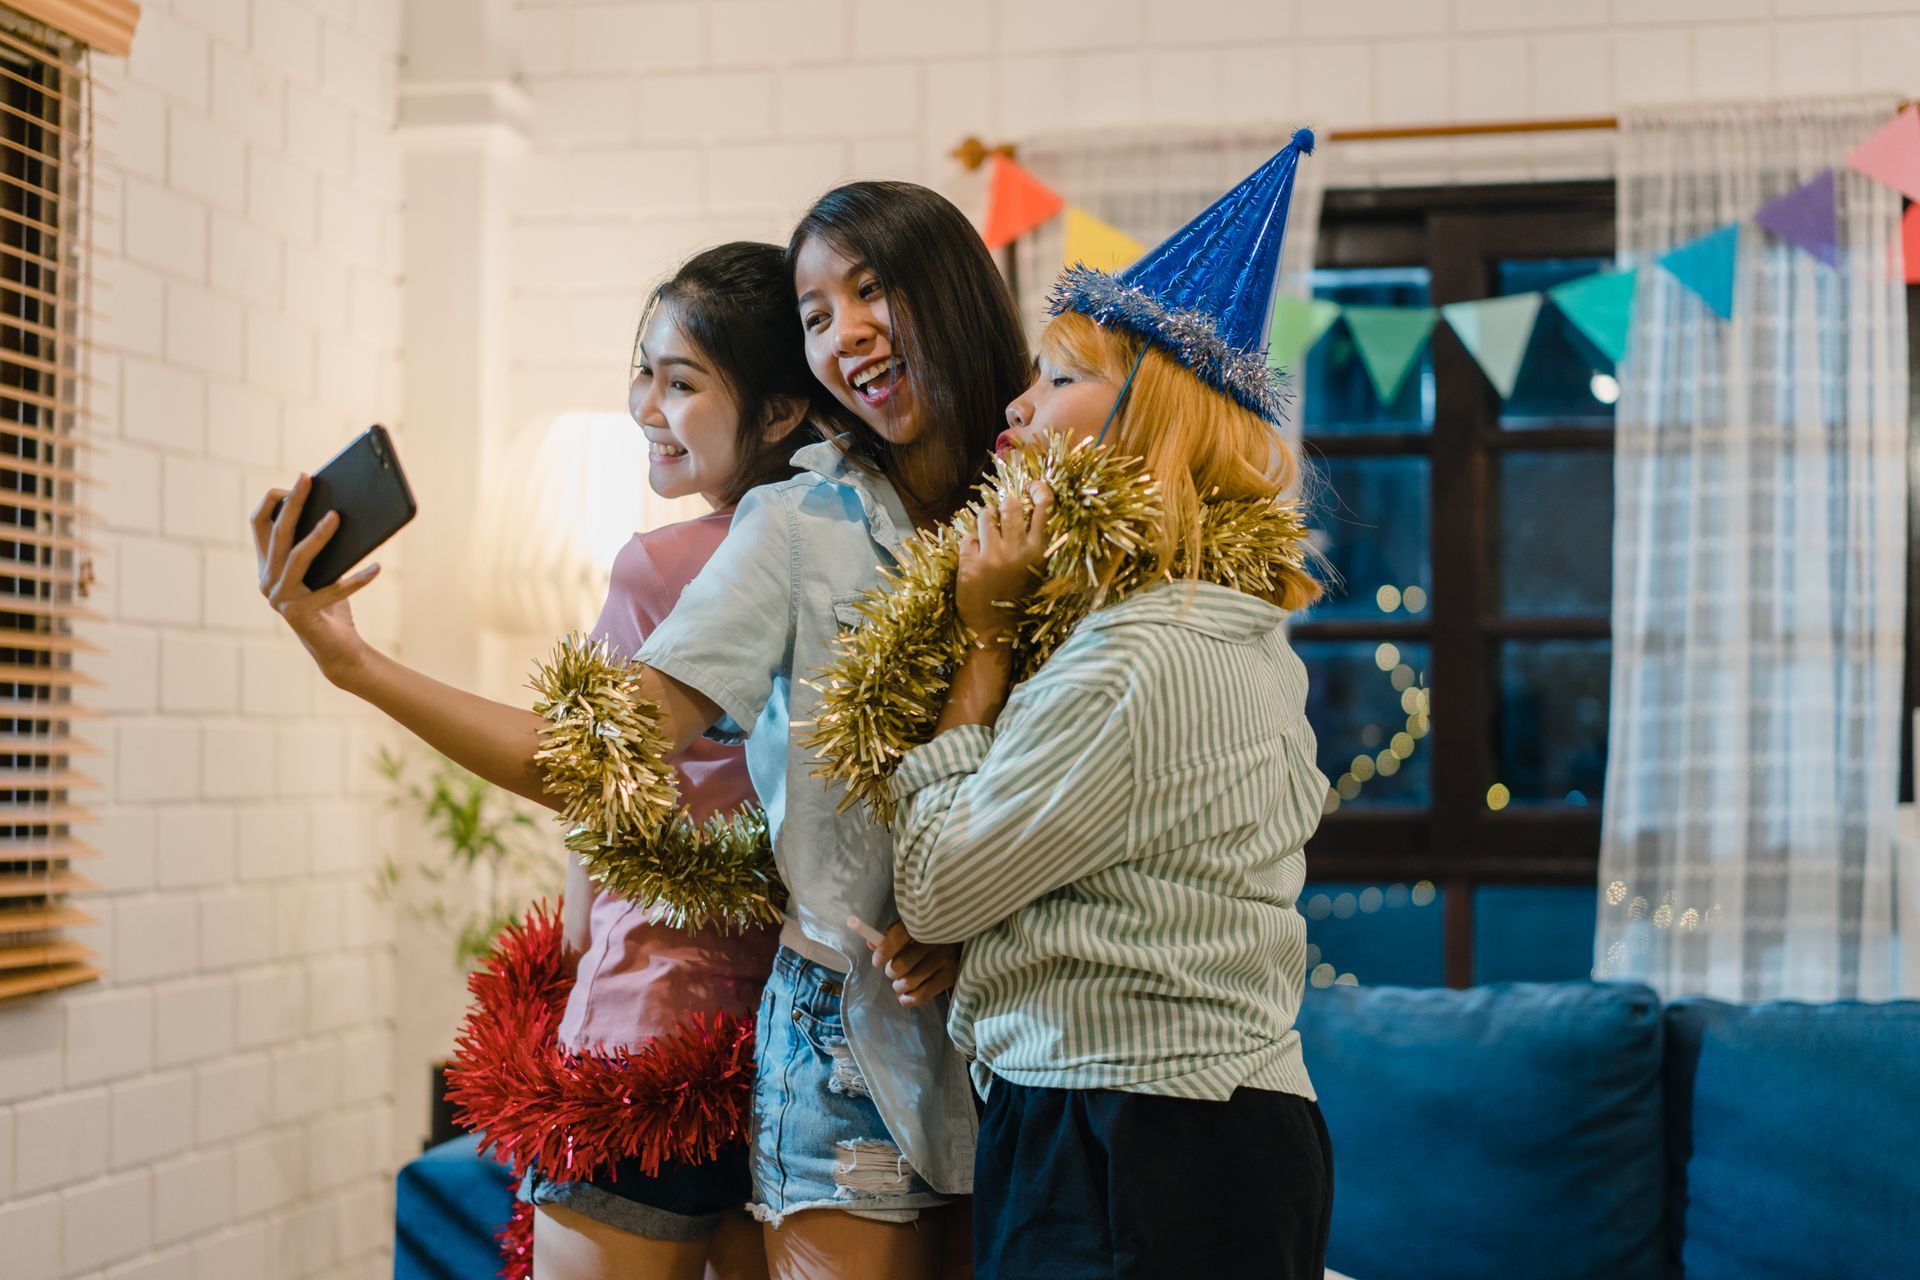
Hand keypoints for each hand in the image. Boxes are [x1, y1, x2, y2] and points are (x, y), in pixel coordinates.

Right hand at [251, 474, 381, 687]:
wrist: (336, 649)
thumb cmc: (331, 605)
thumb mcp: (323, 570)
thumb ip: (320, 546)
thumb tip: (338, 509)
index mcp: (268, 565)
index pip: (259, 524)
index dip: (274, 501)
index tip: (297, 481)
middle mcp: (267, 580)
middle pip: (278, 533)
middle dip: (293, 504)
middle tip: (307, 480)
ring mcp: (280, 598)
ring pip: (297, 557)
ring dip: (318, 536)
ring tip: (337, 517)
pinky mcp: (299, 614)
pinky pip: (332, 591)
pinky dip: (356, 579)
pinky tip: (376, 568)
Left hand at [870, 922, 959, 1008]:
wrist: (963, 941)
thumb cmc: (932, 934)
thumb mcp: (914, 928)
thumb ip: (892, 935)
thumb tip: (871, 944)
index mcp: (923, 925)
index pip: (898, 937)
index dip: (883, 951)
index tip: (877, 961)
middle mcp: (934, 942)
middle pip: (900, 965)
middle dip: (891, 972)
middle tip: (893, 972)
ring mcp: (944, 959)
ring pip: (909, 982)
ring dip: (899, 987)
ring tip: (900, 984)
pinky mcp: (951, 975)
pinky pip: (922, 994)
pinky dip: (909, 999)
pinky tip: (905, 996)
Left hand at [955, 482, 1051, 642]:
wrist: (994, 630)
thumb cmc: (1015, 596)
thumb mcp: (1035, 568)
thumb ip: (1032, 541)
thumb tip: (1022, 505)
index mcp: (1039, 551)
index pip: (1045, 506)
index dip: (1039, 489)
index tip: (1030, 485)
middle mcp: (1018, 550)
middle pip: (1011, 505)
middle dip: (1004, 506)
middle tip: (1001, 517)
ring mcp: (993, 556)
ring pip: (986, 515)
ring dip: (984, 521)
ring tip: (986, 536)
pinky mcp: (971, 564)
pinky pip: (968, 537)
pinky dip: (970, 543)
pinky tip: (974, 558)